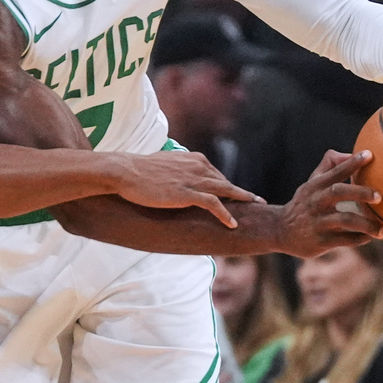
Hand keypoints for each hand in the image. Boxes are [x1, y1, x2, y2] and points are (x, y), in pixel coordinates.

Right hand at [111, 150, 262, 228]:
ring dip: (242, 200)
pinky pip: (213, 204)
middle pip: (225, 182)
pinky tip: (232, 224)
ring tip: (255, 209)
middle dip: (241, 193)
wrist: (125, 172)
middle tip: (256, 202)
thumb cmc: (140, 169)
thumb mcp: (164, 164)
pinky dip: (225, 214)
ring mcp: (194, 180)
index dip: (226, 187)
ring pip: (226, 191)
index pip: (216, 174)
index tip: (237, 196)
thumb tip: (177, 178)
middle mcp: (198, 166)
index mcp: (194, 159)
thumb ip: (177, 170)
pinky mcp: (188, 194)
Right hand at [274, 150, 382, 257]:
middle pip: (339, 192)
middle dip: (360, 192)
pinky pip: (345, 240)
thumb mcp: (312, 182)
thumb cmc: (305, 202)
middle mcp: (316, 201)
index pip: (335, 171)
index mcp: (316, 185)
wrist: (281, 230)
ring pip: (345, 220)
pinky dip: (360, 239)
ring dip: (367, 224)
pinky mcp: (321, 241)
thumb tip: (354, 152)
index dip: (352, 163)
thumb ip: (330, 165)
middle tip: (380, 197)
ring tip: (382, 230)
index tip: (369, 155)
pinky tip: (371, 237)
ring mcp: (318, 222)